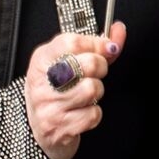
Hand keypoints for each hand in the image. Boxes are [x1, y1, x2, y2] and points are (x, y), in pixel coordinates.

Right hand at [20, 22, 124, 158]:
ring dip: (97, 92)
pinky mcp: (58, 128)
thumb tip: (118, 30)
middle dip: (101, 68)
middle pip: (89, 64)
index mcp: (42, 60)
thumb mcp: (69, 61)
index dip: (95, 43)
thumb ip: (96, 46)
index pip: (72, 42)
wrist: (40, 125)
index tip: (103, 48)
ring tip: (86, 94)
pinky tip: (82, 111)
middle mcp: (42, 82)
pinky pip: (93, 114)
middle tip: (95, 73)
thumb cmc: (57, 89)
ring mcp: (48, 106)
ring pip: (92, 89)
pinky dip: (93, 113)